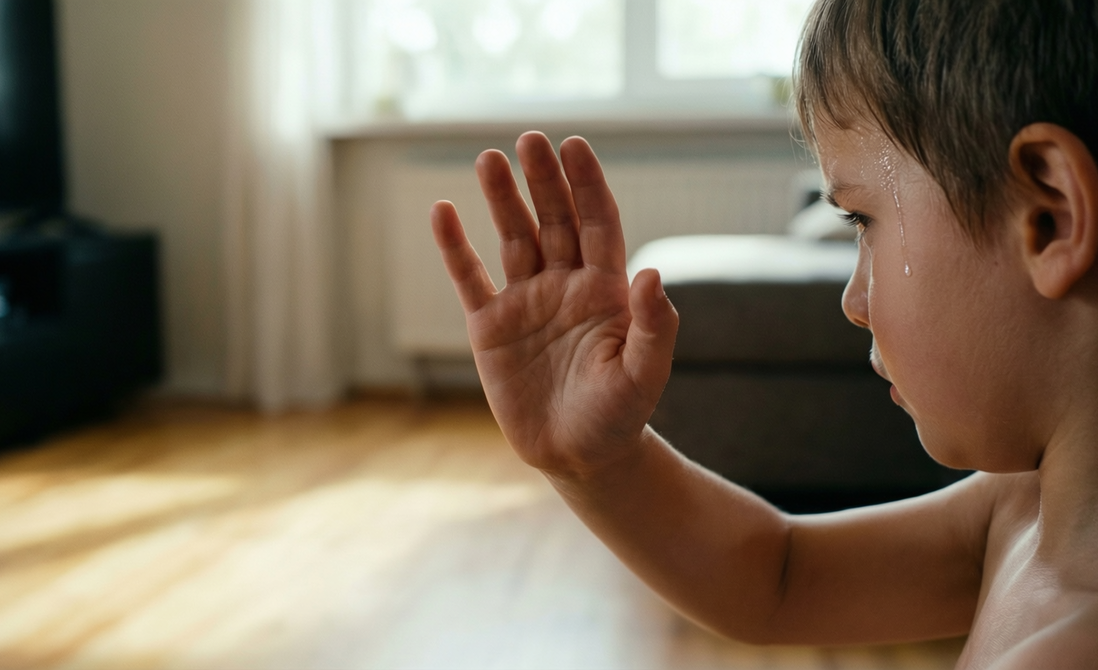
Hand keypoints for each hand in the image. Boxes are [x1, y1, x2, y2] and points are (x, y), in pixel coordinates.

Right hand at [431, 132, 678, 476]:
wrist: (579, 458)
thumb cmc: (619, 417)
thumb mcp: (644, 375)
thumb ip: (654, 326)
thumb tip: (654, 274)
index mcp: (605, 290)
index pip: (598, 223)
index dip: (587, 184)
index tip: (575, 146)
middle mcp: (565, 287)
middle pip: (554, 220)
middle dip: (543, 180)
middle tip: (529, 140)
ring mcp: (526, 303)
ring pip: (513, 239)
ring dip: (502, 199)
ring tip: (488, 159)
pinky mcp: (491, 329)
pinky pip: (469, 279)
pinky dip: (455, 248)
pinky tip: (443, 211)